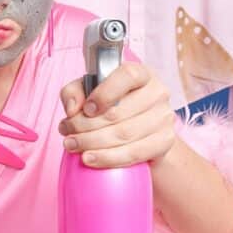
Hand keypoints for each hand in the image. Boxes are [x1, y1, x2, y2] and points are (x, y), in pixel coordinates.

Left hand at [58, 62, 176, 168]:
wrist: (141, 132)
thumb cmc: (113, 105)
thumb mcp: (90, 90)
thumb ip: (74, 91)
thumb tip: (72, 109)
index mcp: (141, 74)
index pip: (127, 75)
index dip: (104, 93)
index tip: (86, 108)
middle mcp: (157, 93)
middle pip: (119, 112)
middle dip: (85, 125)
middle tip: (67, 132)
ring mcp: (164, 118)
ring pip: (124, 134)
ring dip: (92, 143)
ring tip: (72, 145)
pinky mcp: (165, 141)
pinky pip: (134, 153)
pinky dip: (108, 158)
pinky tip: (90, 158)